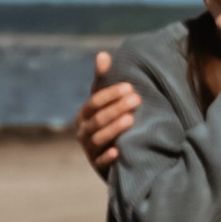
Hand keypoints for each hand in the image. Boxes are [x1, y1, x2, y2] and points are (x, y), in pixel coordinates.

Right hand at [72, 53, 142, 176]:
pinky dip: (108, 157)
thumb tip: (102, 54)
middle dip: (116, 108)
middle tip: (136, 99)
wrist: (114, 156)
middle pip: (98, 119)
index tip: (130, 87)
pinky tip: (118, 150)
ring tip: (130, 120)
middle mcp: (83, 133)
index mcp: (83, 115)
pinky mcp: (99, 167)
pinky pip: (101, 162)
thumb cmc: (109, 122)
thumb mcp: (105, 102)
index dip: (110, 94)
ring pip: (99, 138)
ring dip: (114, 129)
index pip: (94, 102)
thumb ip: (103, 80)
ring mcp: (90, 151)